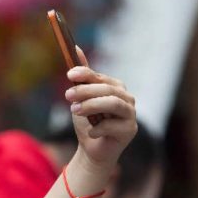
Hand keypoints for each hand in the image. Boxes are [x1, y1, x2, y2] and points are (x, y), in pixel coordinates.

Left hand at [65, 47, 136, 171]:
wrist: (91, 149)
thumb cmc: (88, 122)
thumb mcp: (80, 98)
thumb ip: (81, 77)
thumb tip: (75, 47)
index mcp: (115, 88)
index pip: (101, 77)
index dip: (86, 74)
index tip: (69, 74)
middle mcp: (126, 98)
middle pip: (107, 89)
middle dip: (85, 91)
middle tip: (67, 95)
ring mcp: (130, 115)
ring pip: (113, 104)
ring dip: (91, 106)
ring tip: (74, 110)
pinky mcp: (129, 131)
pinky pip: (111, 126)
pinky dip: (97, 128)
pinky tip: (90, 132)